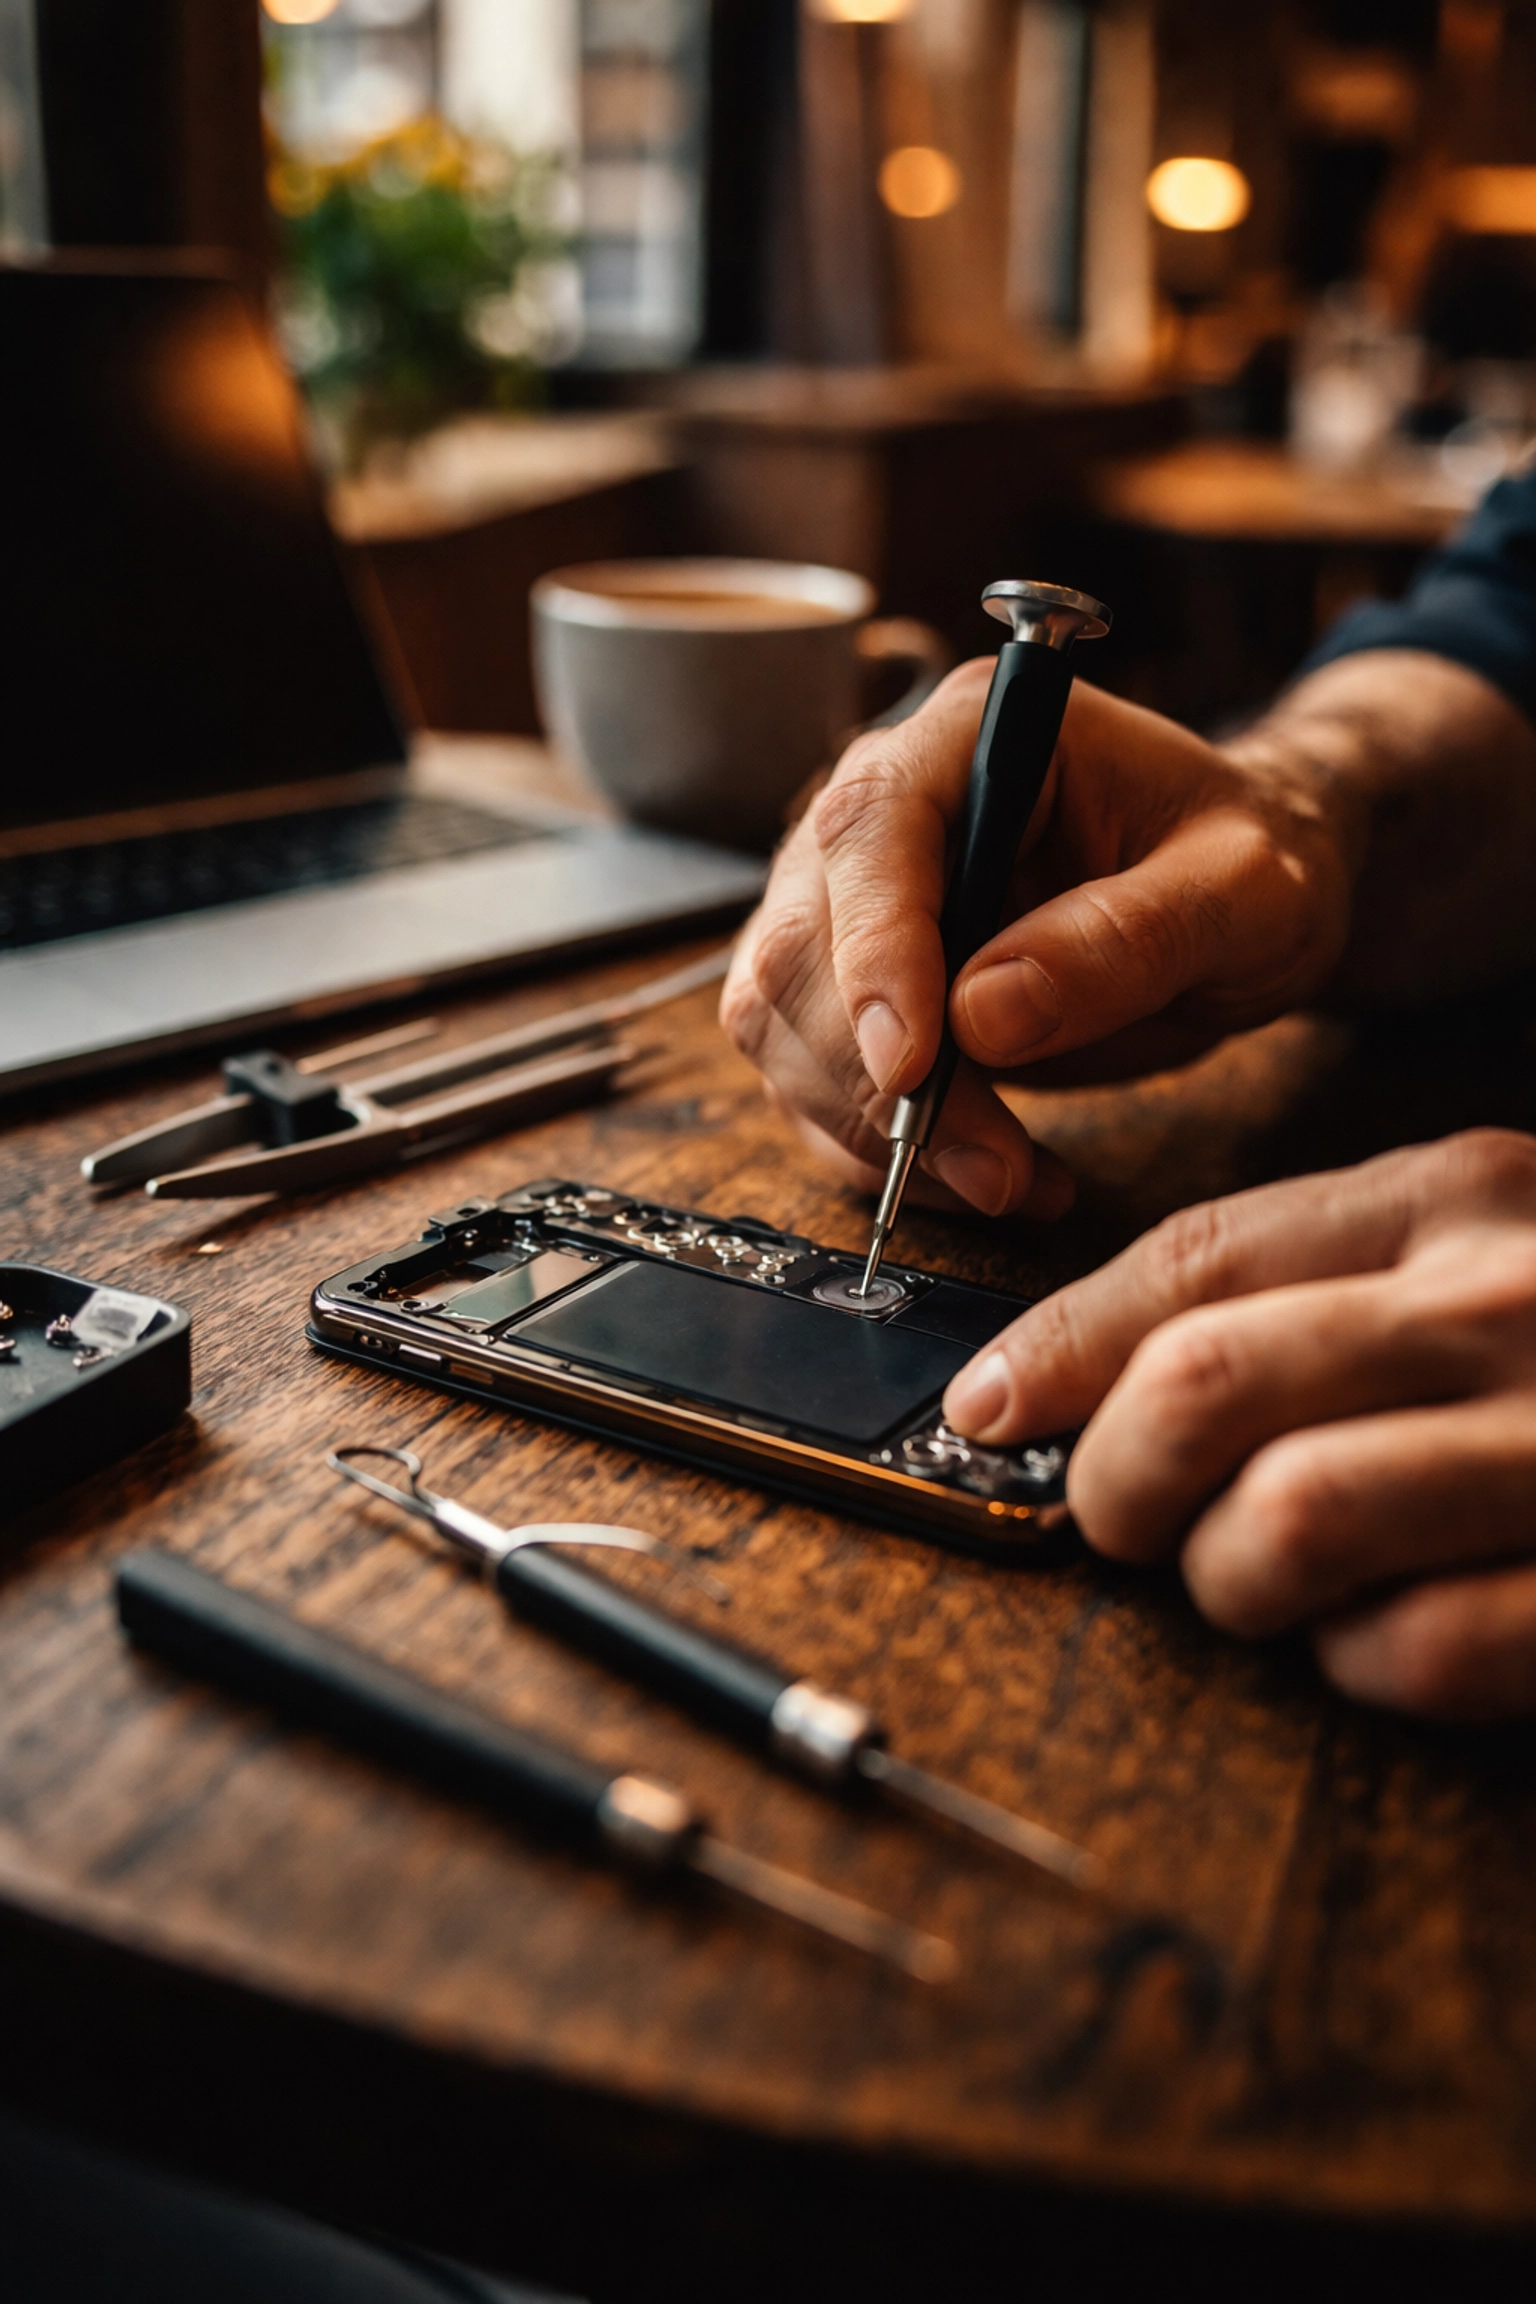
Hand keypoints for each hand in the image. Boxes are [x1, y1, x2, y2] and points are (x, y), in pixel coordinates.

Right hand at [720, 662, 1351, 1218]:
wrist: (1239, 899)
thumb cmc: (1250, 864)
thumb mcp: (1245, 892)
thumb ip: (1127, 939)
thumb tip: (981, 1014)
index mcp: (973, 736)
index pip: (871, 830)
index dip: (874, 953)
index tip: (915, 1068)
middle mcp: (883, 811)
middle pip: (798, 946)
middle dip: (877, 1080)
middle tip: (993, 1170)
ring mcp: (848, 904)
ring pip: (781, 1026)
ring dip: (874, 1132)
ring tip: (1013, 1180)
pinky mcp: (850, 991)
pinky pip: (812, 1081)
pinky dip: (881, 1153)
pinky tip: (990, 1174)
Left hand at [943, 1130, 1535, 1720]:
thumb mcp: (1489, 1255)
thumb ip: (1327, 1284)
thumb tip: (1089, 1374)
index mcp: (1460, 1195)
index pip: (1196, 1259)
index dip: (1057, 1346)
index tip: (985, 1406)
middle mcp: (1506, 1299)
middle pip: (1202, 1382)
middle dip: (1116, 1478)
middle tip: (1126, 1520)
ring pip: (1287, 1516)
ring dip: (1233, 1575)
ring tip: (1266, 1578)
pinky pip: (1417, 1646)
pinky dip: (1360, 1660)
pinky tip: (1376, 1632)